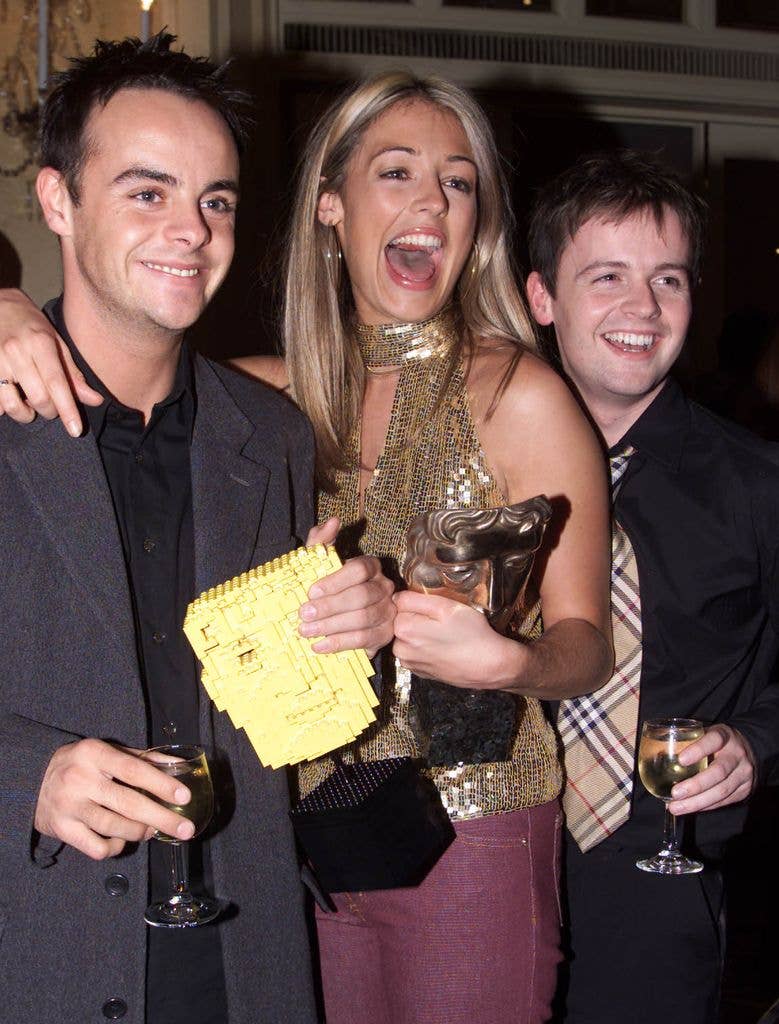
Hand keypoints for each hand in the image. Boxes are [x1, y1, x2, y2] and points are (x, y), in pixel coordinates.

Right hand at [0, 288, 101, 434]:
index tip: (76, 430)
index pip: (57, 383)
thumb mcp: (57, 343)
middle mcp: (16, 352)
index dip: (67, 410)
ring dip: (25, 414)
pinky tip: (12, 397)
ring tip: (30, 405)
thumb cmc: (32, 326)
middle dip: (49, 411)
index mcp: (40, 344)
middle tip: (51, 407)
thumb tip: (95, 400)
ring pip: (12, 405)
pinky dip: (5, 408)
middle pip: (38, 398)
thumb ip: (73, 375)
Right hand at [34, 738, 195, 860]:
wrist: (32, 779)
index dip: (162, 784)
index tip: (184, 797)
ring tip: (152, 830)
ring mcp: (70, 807)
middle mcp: (81, 779)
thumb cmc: (80, 764)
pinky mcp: (62, 830)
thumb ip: (141, 758)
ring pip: (115, 828)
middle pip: (129, 804)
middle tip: (185, 829)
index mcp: (95, 754)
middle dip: (162, 818)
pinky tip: (121, 840)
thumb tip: (177, 766)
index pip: (134, 770)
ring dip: (140, 832)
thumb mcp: (107, 752)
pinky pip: (97, 848)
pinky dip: (115, 847)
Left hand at [299, 519, 394, 656]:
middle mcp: (384, 587)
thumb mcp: (320, 563)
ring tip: (306, 632)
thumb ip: (321, 542)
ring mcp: (388, 611)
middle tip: (303, 616)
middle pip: (361, 597)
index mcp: (370, 566)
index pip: (359, 570)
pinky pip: (365, 639)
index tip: (310, 592)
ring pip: (362, 619)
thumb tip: (332, 521)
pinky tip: (320, 645)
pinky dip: (340, 643)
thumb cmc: (327, 587)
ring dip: (331, 627)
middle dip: (329, 607)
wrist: (337, 617)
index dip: (335, 581)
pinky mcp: (385, 634)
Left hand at [392, 590, 523, 688]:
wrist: (489, 666)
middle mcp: (401, 649)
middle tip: (442, 622)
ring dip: (421, 633)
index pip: (399, 604)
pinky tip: (443, 647)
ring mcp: (409, 663)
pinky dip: (426, 648)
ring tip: (444, 635)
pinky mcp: (419, 672)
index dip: (418, 603)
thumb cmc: (472, 635)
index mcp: (404, 629)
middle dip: (418, 618)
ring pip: (409, 637)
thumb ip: (414, 599)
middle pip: (402, 621)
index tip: (434, 610)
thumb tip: (395, 597)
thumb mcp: (445, 606)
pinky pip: (416, 652)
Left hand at [668, 724, 756, 814]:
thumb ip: (686, 740)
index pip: (714, 740)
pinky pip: (724, 801)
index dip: (698, 750)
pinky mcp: (745, 789)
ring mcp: (744, 773)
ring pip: (721, 791)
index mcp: (724, 735)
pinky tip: (690, 808)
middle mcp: (737, 754)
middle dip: (695, 785)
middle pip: (718, 772)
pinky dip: (705, 806)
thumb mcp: (704, 733)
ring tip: (676, 807)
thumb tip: (654, 752)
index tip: (681, 760)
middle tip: (674, 794)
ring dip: (697, 802)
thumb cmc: (715, 742)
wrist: (748, 749)